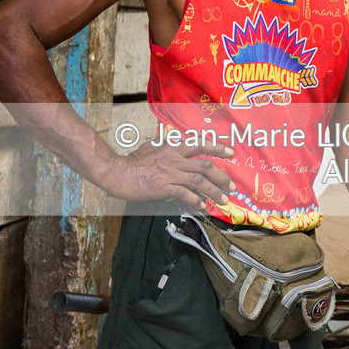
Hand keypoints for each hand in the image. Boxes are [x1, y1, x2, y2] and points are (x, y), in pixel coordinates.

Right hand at [100, 143, 234, 207]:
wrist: (116, 172)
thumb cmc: (132, 161)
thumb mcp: (151, 146)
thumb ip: (165, 144)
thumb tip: (172, 141)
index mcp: (173, 147)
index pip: (200, 144)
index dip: (217, 148)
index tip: (231, 153)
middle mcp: (175, 159)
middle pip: (205, 165)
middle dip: (222, 176)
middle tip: (232, 186)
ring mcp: (170, 173)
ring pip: (199, 181)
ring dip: (214, 191)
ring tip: (223, 200)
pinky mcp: (163, 187)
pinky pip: (185, 194)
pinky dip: (196, 200)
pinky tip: (201, 206)